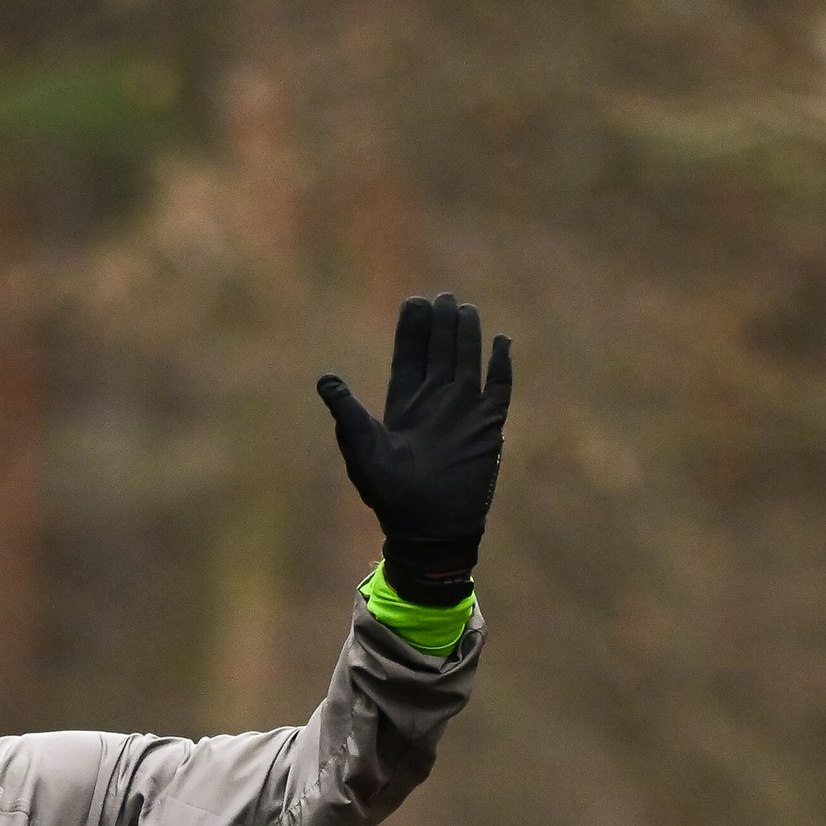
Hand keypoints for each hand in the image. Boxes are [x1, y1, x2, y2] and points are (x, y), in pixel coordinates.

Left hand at [316, 292, 511, 595]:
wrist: (429, 530)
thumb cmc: (391, 497)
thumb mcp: (363, 452)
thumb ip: (348, 414)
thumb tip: (324, 379)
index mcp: (404, 405)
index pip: (409, 356)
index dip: (412, 330)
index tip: (414, 301)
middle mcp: (434, 402)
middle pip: (439, 351)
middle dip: (440, 323)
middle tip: (442, 296)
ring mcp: (463, 411)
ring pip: (468, 360)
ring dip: (467, 335)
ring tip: (464, 308)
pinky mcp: (488, 426)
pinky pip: (498, 387)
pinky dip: (500, 364)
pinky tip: (501, 340)